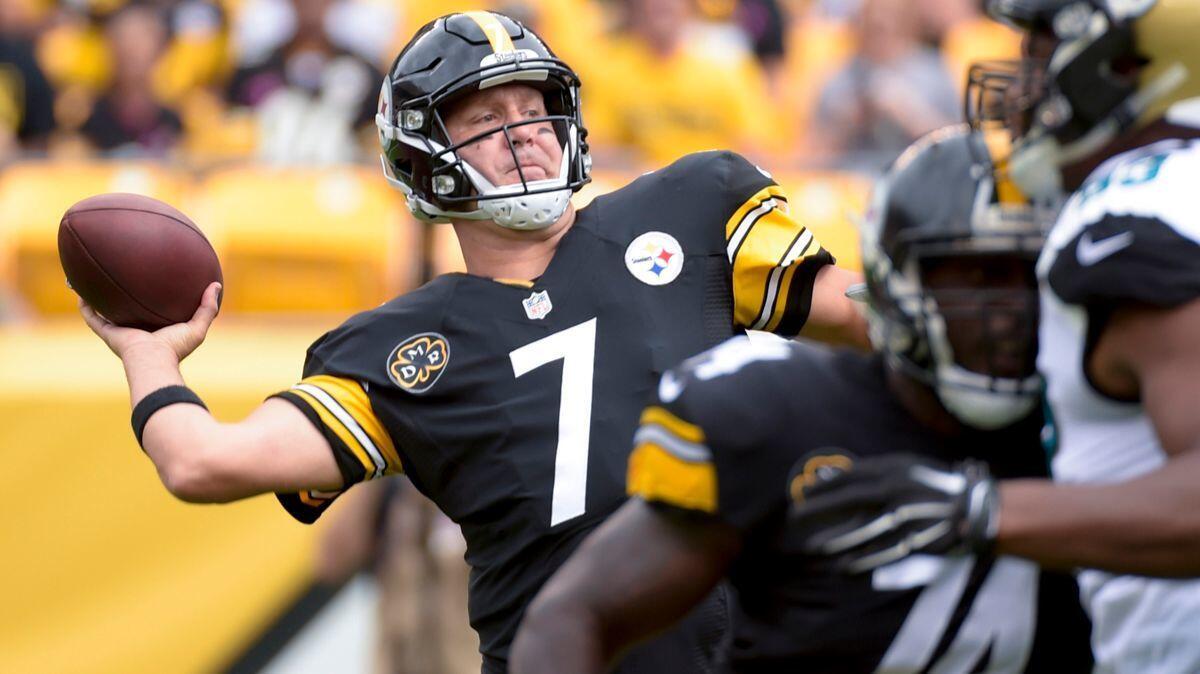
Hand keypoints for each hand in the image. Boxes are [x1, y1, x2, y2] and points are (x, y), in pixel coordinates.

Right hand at [79, 282, 221, 362]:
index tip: (150, 284)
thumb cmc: (175, 348)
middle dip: (123, 298)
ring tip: (94, 281)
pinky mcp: (106, 333)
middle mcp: (135, 330)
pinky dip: (85, 305)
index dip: (150, 300)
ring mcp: (119, 332)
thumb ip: (208, 307)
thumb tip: (216, 285)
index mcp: (154, 330)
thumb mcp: (197, 327)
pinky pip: (92, 317)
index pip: (151, 312)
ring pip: (105, 312)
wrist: (153, 360)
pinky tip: (79, 291)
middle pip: (126, 311)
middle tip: (122, 278)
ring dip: (99, 299)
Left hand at [788, 453, 998, 572]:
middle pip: (847, 502)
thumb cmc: (937, 484)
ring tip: (813, 546)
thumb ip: (877, 472)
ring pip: (859, 531)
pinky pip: (880, 554)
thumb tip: (842, 475)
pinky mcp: (912, 542)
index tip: (804, 491)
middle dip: (818, 510)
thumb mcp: (907, 467)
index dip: (824, 485)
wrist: (975, 507)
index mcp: (893, 470)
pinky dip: (859, 562)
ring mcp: (903, 518)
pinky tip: (842, 567)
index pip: (849, 476)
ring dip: (833, 540)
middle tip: (794, 517)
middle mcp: (895, 492)